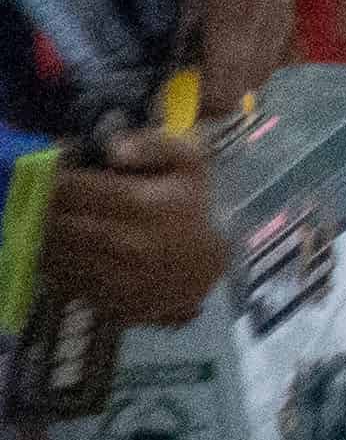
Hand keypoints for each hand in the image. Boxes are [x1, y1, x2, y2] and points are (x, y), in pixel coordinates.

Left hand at [46, 127, 220, 331]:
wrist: (202, 271)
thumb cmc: (191, 210)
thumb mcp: (190, 165)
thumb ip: (155, 144)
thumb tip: (112, 148)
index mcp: (138, 203)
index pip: (70, 187)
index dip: (56, 176)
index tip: (61, 172)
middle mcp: (120, 240)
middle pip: (54, 219)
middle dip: (48, 206)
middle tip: (55, 198)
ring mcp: (109, 273)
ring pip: (52, 249)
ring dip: (48, 234)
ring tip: (61, 222)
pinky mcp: (100, 296)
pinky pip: (59, 276)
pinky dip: (56, 260)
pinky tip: (70, 249)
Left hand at [116, 0, 294, 83]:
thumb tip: (124, 38)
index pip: (225, 67)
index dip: (202, 98)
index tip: (173, 107)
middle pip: (257, 65)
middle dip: (224, 91)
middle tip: (187, 98)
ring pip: (276, 44)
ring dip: (247, 68)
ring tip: (211, 74)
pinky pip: (283, 18)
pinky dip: (262, 40)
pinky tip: (235, 38)